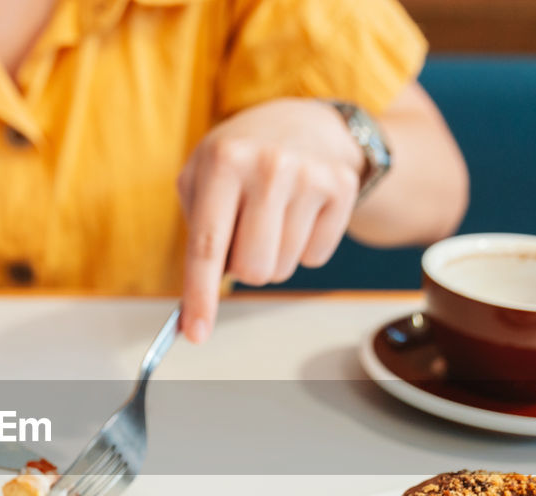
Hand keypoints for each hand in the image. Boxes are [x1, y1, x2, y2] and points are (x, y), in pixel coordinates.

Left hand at [177, 98, 364, 342]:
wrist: (302, 122)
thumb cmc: (241, 157)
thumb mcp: (200, 175)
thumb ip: (195, 234)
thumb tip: (193, 306)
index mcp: (223, 161)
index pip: (208, 246)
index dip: (200, 296)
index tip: (195, 332)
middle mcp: (268, 166)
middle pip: (251, 269)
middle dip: (243, 266)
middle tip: (244, 233)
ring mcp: (310, 176)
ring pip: (283, 269)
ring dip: (272, 256)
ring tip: (271, 217)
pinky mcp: (341, 188)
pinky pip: (315, 258)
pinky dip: (302, 247)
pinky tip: (299, 213)